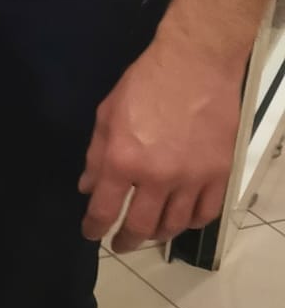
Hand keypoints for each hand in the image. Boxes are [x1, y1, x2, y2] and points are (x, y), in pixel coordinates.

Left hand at [81, 33, 241, 250]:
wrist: (195, 64)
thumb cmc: (145, 83)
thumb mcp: (106, 115)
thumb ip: (96, 155)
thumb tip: (87, 187)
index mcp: (122, 160)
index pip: (104, 210)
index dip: (94, 228)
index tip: (92, 234)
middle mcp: (156, 177)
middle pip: (140, 226)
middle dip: (126, 240)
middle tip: (121, 243)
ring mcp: (191, 178)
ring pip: (175, 225)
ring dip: (158, 234)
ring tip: (150, 233)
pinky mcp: (219, 173)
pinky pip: (206, 213)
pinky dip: (193, 223)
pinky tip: (183, 220)